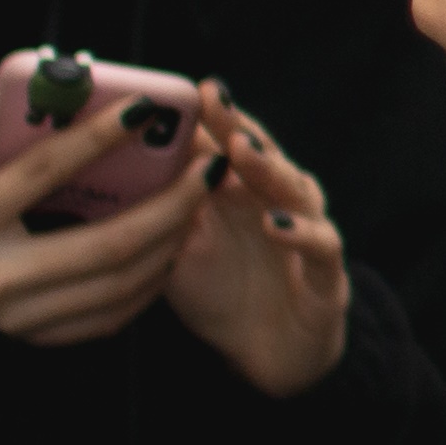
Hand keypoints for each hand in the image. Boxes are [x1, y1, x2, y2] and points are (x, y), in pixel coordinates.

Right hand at [0, 89, 217, 344]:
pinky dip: (145, 285)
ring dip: (168, 245)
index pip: (42, 173)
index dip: (98, 138)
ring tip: (197, 205)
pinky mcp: (29, 343)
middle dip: (169, 205)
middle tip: (206, 168)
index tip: (146, 108)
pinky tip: (165, 251)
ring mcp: (15, 320)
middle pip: (106, 243)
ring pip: (118, 285)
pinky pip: (105, 318)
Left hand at [162, 82, 351, 398]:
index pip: (227, 143)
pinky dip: (300, 234)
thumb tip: (119, 167)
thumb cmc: (222, 293)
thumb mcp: (181, 251)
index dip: (211, 117)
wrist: (267, 354)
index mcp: (241, 191)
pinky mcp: (326, 274)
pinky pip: (320, 246)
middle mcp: (277, 202)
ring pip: (294, 189)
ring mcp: (307, 232)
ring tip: (240, 151)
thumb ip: (164, 211)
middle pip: (261, 154)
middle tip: (212, 99)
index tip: (186, 90)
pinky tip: (274, 226)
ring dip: (268, 168)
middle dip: (237, 125)